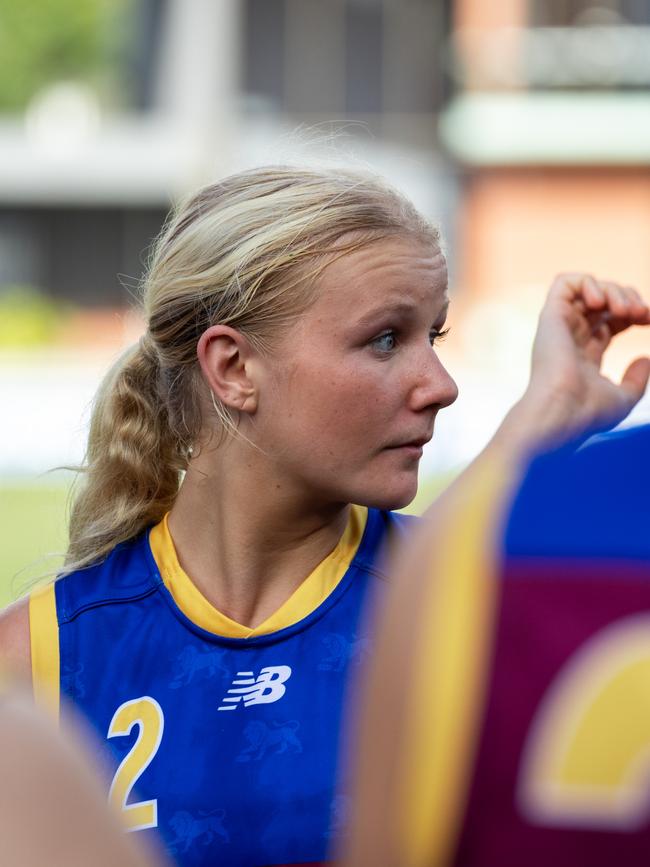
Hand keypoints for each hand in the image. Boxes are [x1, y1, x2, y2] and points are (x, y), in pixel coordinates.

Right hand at [493, 274, 649, 456]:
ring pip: (587, 288)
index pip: (610, 321)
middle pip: (602, 302)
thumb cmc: (588, 412)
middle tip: (642, 314)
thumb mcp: (624, 398)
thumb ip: (636, 380)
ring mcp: (560, 326)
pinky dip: (588, 283)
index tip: (649, 321)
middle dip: (628, 298)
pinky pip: (565, 282)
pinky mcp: (551, 316)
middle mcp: (571, 337)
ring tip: (626, 310)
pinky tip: (600, 302)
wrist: (562, 411)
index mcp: (585, 354)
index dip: (634, 314)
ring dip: (614, 291)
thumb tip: (645, 359)